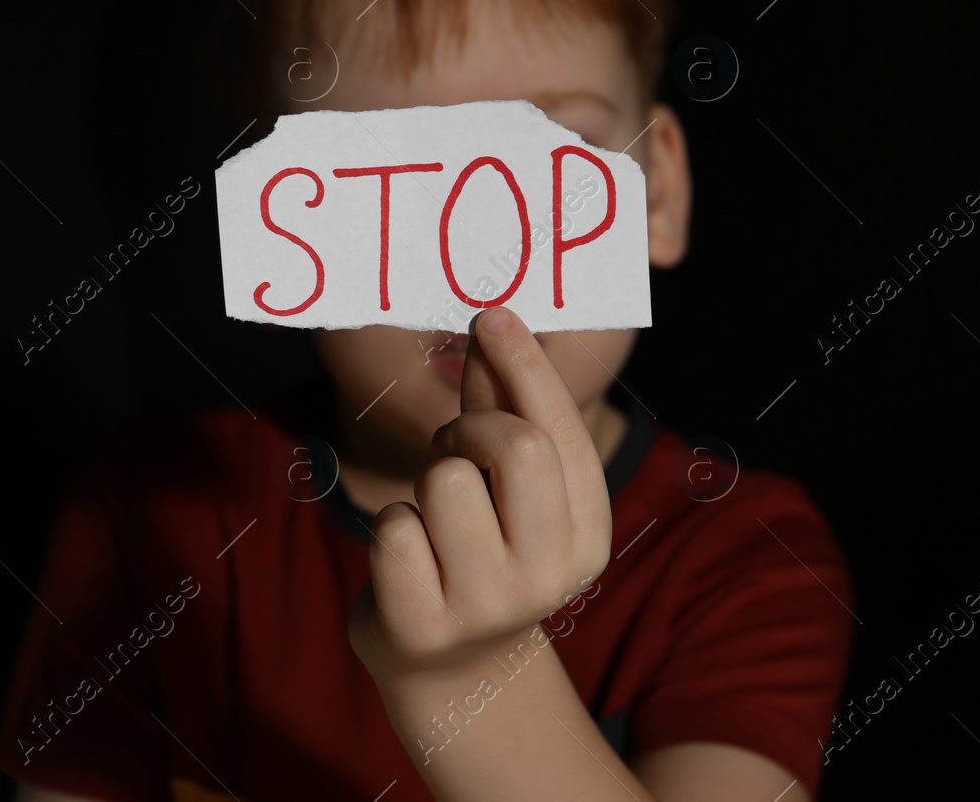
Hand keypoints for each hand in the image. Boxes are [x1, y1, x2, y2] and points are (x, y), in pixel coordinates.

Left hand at [347, 306, 612, 686]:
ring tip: (434, 512)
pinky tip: (407, 556)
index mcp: (587, 536)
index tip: (491, 315)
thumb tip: (493, 325)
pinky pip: (395, 528)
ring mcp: (487, 607)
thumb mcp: (507, 483)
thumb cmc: (481, 546)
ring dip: (427, 481)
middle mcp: (549, 577)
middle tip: (453, 445)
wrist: (450, 665)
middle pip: (518, 449)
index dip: (523, 366)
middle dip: (472, 427)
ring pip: (446, 482)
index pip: (560, 430)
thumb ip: (503, 407)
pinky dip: (391, 525)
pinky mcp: (422, 627)